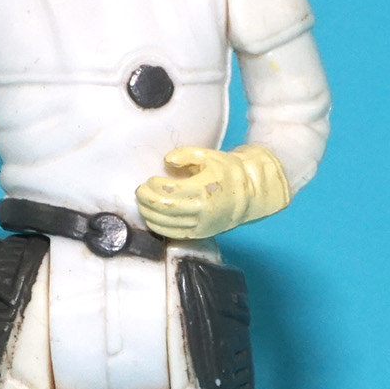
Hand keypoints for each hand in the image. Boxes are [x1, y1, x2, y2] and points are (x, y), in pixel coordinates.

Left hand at [134, 143, 290, 239]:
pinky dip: (158, 227)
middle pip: (165, 209)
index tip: (149, 180)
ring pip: (167, 224)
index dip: (154, 187)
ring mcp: (201, 225)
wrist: (250, 194)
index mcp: (205, 190)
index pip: (170, 192)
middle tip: (140, 192)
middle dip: (147, 201)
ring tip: (142, 203)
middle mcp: (202, 211)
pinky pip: (174, 234)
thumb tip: (167, 161)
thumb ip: (186, 154)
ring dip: (149, 214)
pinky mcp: (200, 234)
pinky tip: (151, 217)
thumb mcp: (209, 155)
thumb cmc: (227, 171)